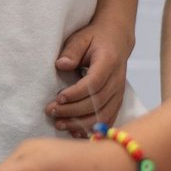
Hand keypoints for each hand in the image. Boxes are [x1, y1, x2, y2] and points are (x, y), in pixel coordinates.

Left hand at [49, 20, 133, 136]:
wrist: (117, 40)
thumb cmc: (95, 38)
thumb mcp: (81, 37)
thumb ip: (71, 50)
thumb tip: (61, 65)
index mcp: (109, 62)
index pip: (94, 83)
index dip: (76, 93)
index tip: (58, 97)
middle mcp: (117, 80)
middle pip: (97, 102)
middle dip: (72, 110)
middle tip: (51, 111)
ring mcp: (119, 93)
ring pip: (103, 115)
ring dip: (80, 123)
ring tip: (59, 124)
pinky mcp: (117, 101)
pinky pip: (107, 120)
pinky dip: (91, 129)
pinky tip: (75, 132)